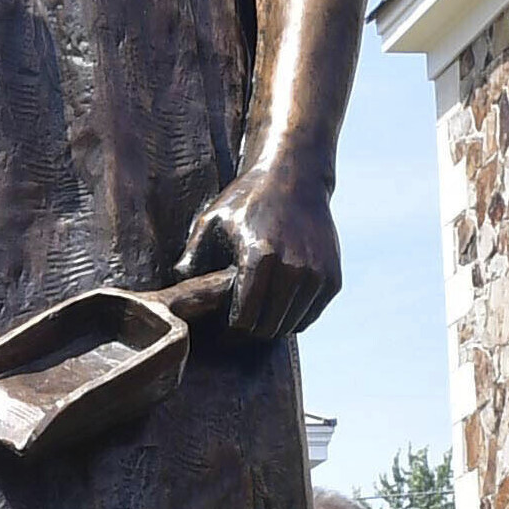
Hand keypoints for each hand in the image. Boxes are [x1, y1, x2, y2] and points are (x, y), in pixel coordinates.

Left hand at [186, 156, 343, 342]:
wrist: (294, 178)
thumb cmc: (247, 200)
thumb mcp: (212, 220)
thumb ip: (192, 256)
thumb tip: (176, 288)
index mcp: (260, 256)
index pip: (244, 319)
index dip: (229, 329)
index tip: (222, 326)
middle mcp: (293, 268)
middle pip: (267, 327)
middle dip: (250, 331)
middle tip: (237, 325)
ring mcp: (316, 274)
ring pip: (290, 326)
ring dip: (272, 325)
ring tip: (257, 313)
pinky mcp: (332, 278)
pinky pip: (310, 316)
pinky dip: (294, 318)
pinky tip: (278, 304)